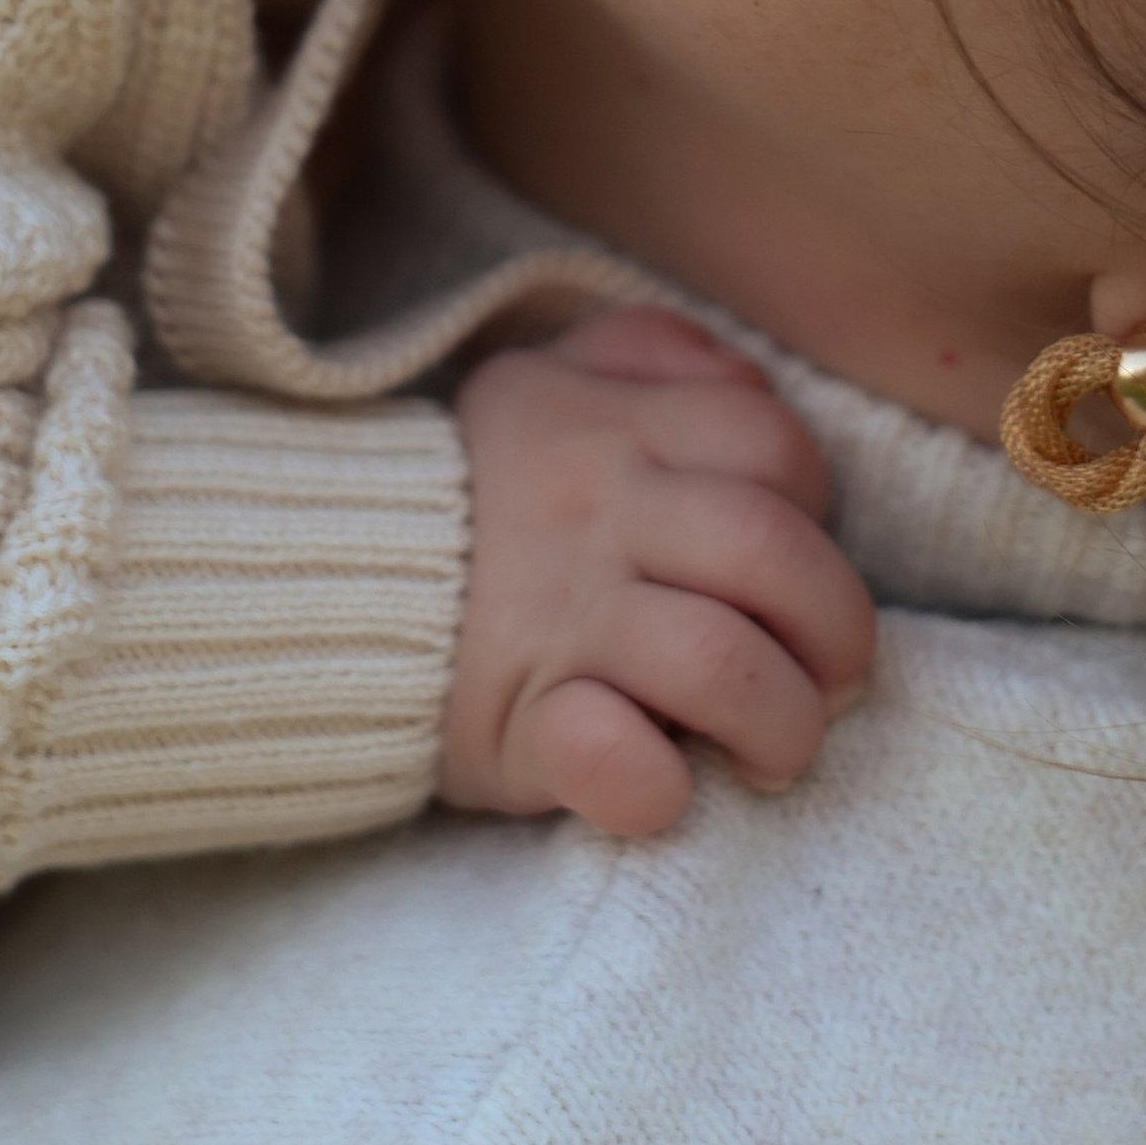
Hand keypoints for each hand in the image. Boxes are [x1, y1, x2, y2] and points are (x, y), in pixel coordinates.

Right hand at [446, 307, 874, 838]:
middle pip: (773, 557)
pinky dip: (656, 788)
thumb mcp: (538, 386)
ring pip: (721, 663)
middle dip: (836, 635)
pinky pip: (615, 760)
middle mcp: (592, 515)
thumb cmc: (466, 501)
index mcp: (608, 429)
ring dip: (780, 724)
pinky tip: (666, 788)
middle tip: (825, 683)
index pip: (773, 448)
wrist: (309, 587)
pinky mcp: (516, 727)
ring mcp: (558, 622)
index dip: (815, 514)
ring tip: (768, 755)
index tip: (789, 572)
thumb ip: (642, 356)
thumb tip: (737, 374)